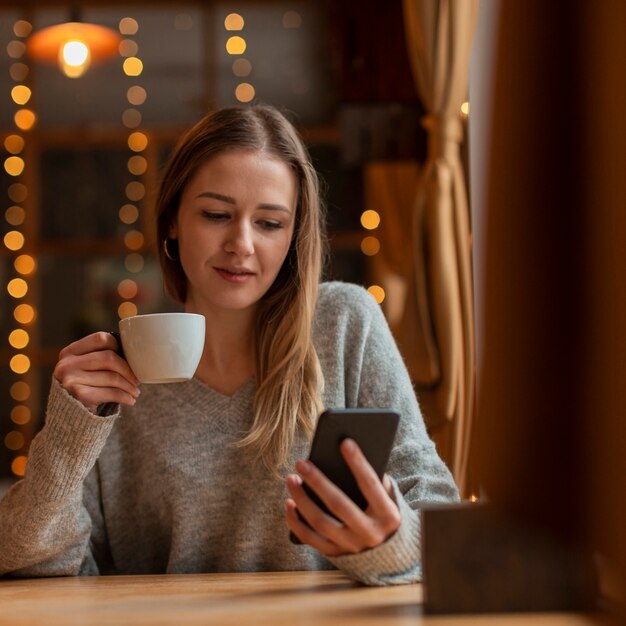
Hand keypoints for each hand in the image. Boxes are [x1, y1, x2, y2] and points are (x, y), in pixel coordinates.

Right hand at [53, 332, 140, 412]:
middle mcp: (67, 364)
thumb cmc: (85, 388)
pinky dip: (125, 396)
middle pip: (109, 357)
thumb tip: (136, 355)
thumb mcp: (85, 369)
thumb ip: (101, 357)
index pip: (101, 339)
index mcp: (69, 352)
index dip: (118, 346)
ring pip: (113, 376)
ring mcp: (71, 380)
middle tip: (137, 380)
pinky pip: (112, 392)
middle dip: (129, 370)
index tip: (127, 359)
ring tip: (135, 392)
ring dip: (129, 386)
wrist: (70, 417)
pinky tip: (130, 400)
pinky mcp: (79, 395)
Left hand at [285, 438, 400, 556]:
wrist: (391, 557)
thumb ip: (377, 480)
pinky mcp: (336, 555)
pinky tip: (289, 503)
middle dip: (318, 482)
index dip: (358, 463)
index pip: (370, 485)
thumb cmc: (385, 514)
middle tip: (301, 463)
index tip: (345, 442)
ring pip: (320, 522)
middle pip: (338, 504)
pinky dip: (296, 521)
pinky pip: (310, 539)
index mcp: (388, 516)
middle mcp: (370, 534)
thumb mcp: (390, 497)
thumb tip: (349, 453)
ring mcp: (352, 547)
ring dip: (302, 499)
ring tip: (292, 478)